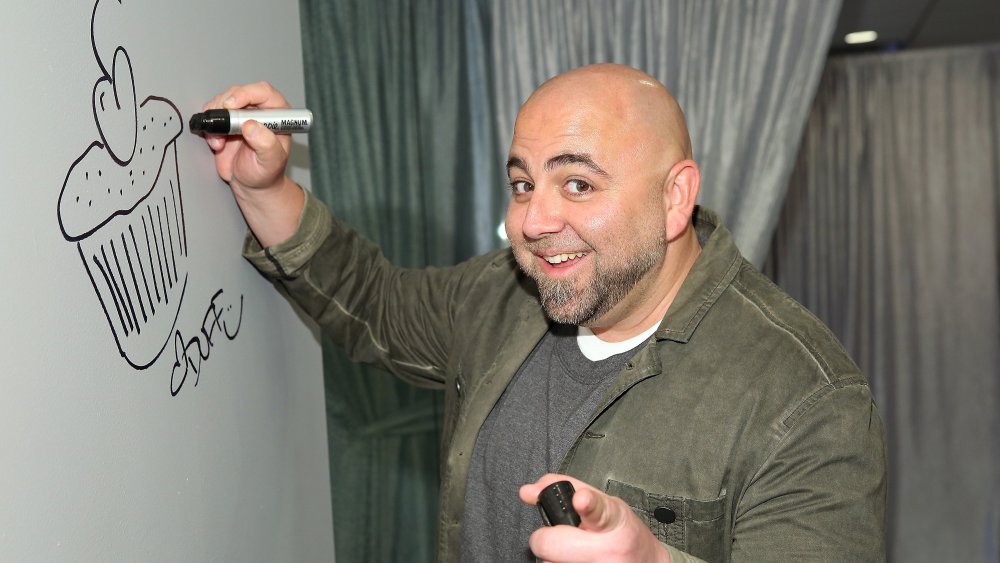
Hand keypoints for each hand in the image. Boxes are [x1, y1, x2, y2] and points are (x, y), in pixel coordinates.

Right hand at [199, 82, 303, 247]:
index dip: (246, 93)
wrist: (251, 185)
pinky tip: (216, 144)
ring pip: (221, 102)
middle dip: (224, 107)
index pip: (263, 92)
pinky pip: (211, 116)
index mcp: (276, 114)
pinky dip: (209, 127)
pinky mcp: (224, 124)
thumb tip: (250, 125)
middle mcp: (258, 110)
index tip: (231, 106)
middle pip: (237, 92)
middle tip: (222, 127)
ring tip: (219, 142)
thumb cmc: (266, 173)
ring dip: (215, 119)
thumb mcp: (271, 162)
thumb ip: (265, 144)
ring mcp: (240, 116)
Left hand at [520, 474, 671, 562]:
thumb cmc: (623, 532)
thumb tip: (527, 491)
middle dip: (545, 539)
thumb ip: (565, 490)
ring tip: (571, 552)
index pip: (598, 511)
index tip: (581, 499)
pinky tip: (574, 560)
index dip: (587, 504)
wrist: (647, 562)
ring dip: (552, 557)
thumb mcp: (604, 503)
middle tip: (557, 536)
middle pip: (550, 544)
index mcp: (612, 522)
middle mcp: (608, 551)